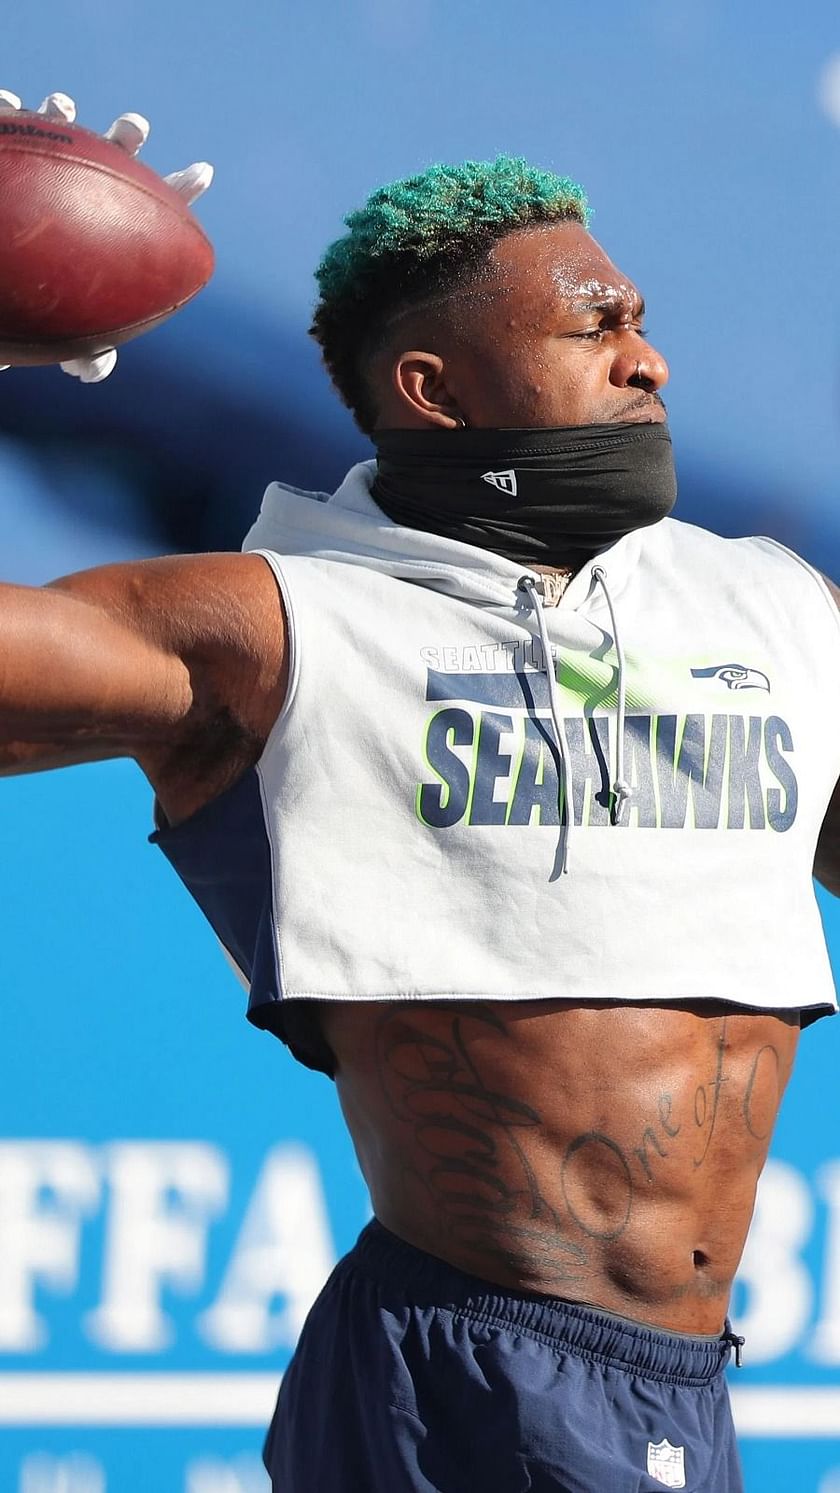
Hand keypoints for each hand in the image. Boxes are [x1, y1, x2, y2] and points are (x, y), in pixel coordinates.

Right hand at [0, 90, 212, 381]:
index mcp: (118, 220)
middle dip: (128, 133)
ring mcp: (56, 165)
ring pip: (70, 128)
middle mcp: (91, 185)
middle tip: (130, 128)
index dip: (181, 187)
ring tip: (62, 106)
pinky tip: (7, 106)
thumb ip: (86, 352)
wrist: (13, 273)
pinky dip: (14, 112)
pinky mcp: (21, 152)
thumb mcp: (67, 329)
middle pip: (119, 151)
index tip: (204, 172)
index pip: (158, 202)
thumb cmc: (47, 303)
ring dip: (66, 111)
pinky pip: (17, 124)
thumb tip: (93, 370)